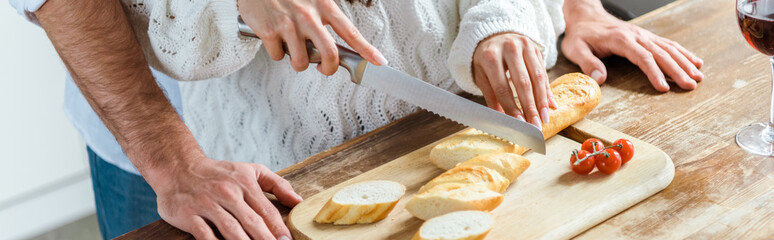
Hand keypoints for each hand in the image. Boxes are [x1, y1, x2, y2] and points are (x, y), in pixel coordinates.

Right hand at [147, 157, 302, 239]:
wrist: (178, 168)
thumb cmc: (219, 173)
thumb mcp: (251, 171)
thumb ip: (277, 184)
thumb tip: (298, 201)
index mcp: (244, 184)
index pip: (266, 210)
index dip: (278, 229)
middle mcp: (227, 193)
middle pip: (252, 222)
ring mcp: (208, 204)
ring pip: (231, 230)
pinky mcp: (189, 215)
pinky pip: (205, 235)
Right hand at [238, 0, 387, 75]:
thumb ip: (324, 17)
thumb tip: (332, 45)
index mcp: (323, 5)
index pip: (351, 32)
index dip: (367, 50)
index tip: (379, 62)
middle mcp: (308, 15)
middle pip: (329, 54)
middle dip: (328, 68)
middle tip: (322, 68)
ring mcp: (289, 24)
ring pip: (301, 62)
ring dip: (297, 62)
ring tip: (292, 48)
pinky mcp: (269, 31)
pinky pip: (278, 56)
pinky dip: (277, 53)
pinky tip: (274, 39)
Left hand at [473, 33, 555, 128]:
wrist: (495, 34)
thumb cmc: (486, 60)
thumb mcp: (482, 76)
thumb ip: (492, 98)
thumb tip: (502, 122)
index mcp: (490, 57)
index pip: (502, 87)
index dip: (511, 107)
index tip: (519, 124)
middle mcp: (509, 48)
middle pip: (523, 82)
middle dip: (530, 107)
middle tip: (535, 126)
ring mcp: (525, 46)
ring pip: (537, 77)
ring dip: (542, 101)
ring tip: (544, 118)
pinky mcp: (536, 48)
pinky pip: (544, 72)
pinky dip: (547, 90)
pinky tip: (550, 105)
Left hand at [562, 8, 703, 91]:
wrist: (585, 16)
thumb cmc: (579, 35)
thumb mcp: (575, 49)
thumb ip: (587, 63)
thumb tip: (600, 80)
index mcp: (620, 40)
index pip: (642, 58)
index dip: (654, 73)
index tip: (664, 89)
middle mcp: (636, 36)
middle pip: (661, 54)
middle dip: (678, 70)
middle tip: (691, 86)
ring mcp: (643, 35)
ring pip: (669, 48)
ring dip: (685, 62)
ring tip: (699, 77)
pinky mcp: (645, 37)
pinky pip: (668, 44)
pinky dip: (683, 53)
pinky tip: (696, 62)